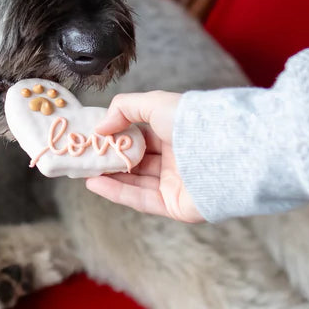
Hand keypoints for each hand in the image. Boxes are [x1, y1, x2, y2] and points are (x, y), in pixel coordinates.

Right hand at [84, 91, 204, 222]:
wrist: (223, 151)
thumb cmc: (191, 122)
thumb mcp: (154, 103)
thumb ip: (123, 108)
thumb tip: (100, 127)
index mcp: (175, 134)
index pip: (140, 138)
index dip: (116, 138)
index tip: (93, 138)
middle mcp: (176, 160)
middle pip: (136, 162)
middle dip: (110, 160)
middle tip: (86, 157)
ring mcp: (176, 184)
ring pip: (135, 182)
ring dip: (109, 177)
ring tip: (85, 171)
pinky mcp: (175, 205)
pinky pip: (140, 199)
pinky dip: (116, 192)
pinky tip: (95, 183)